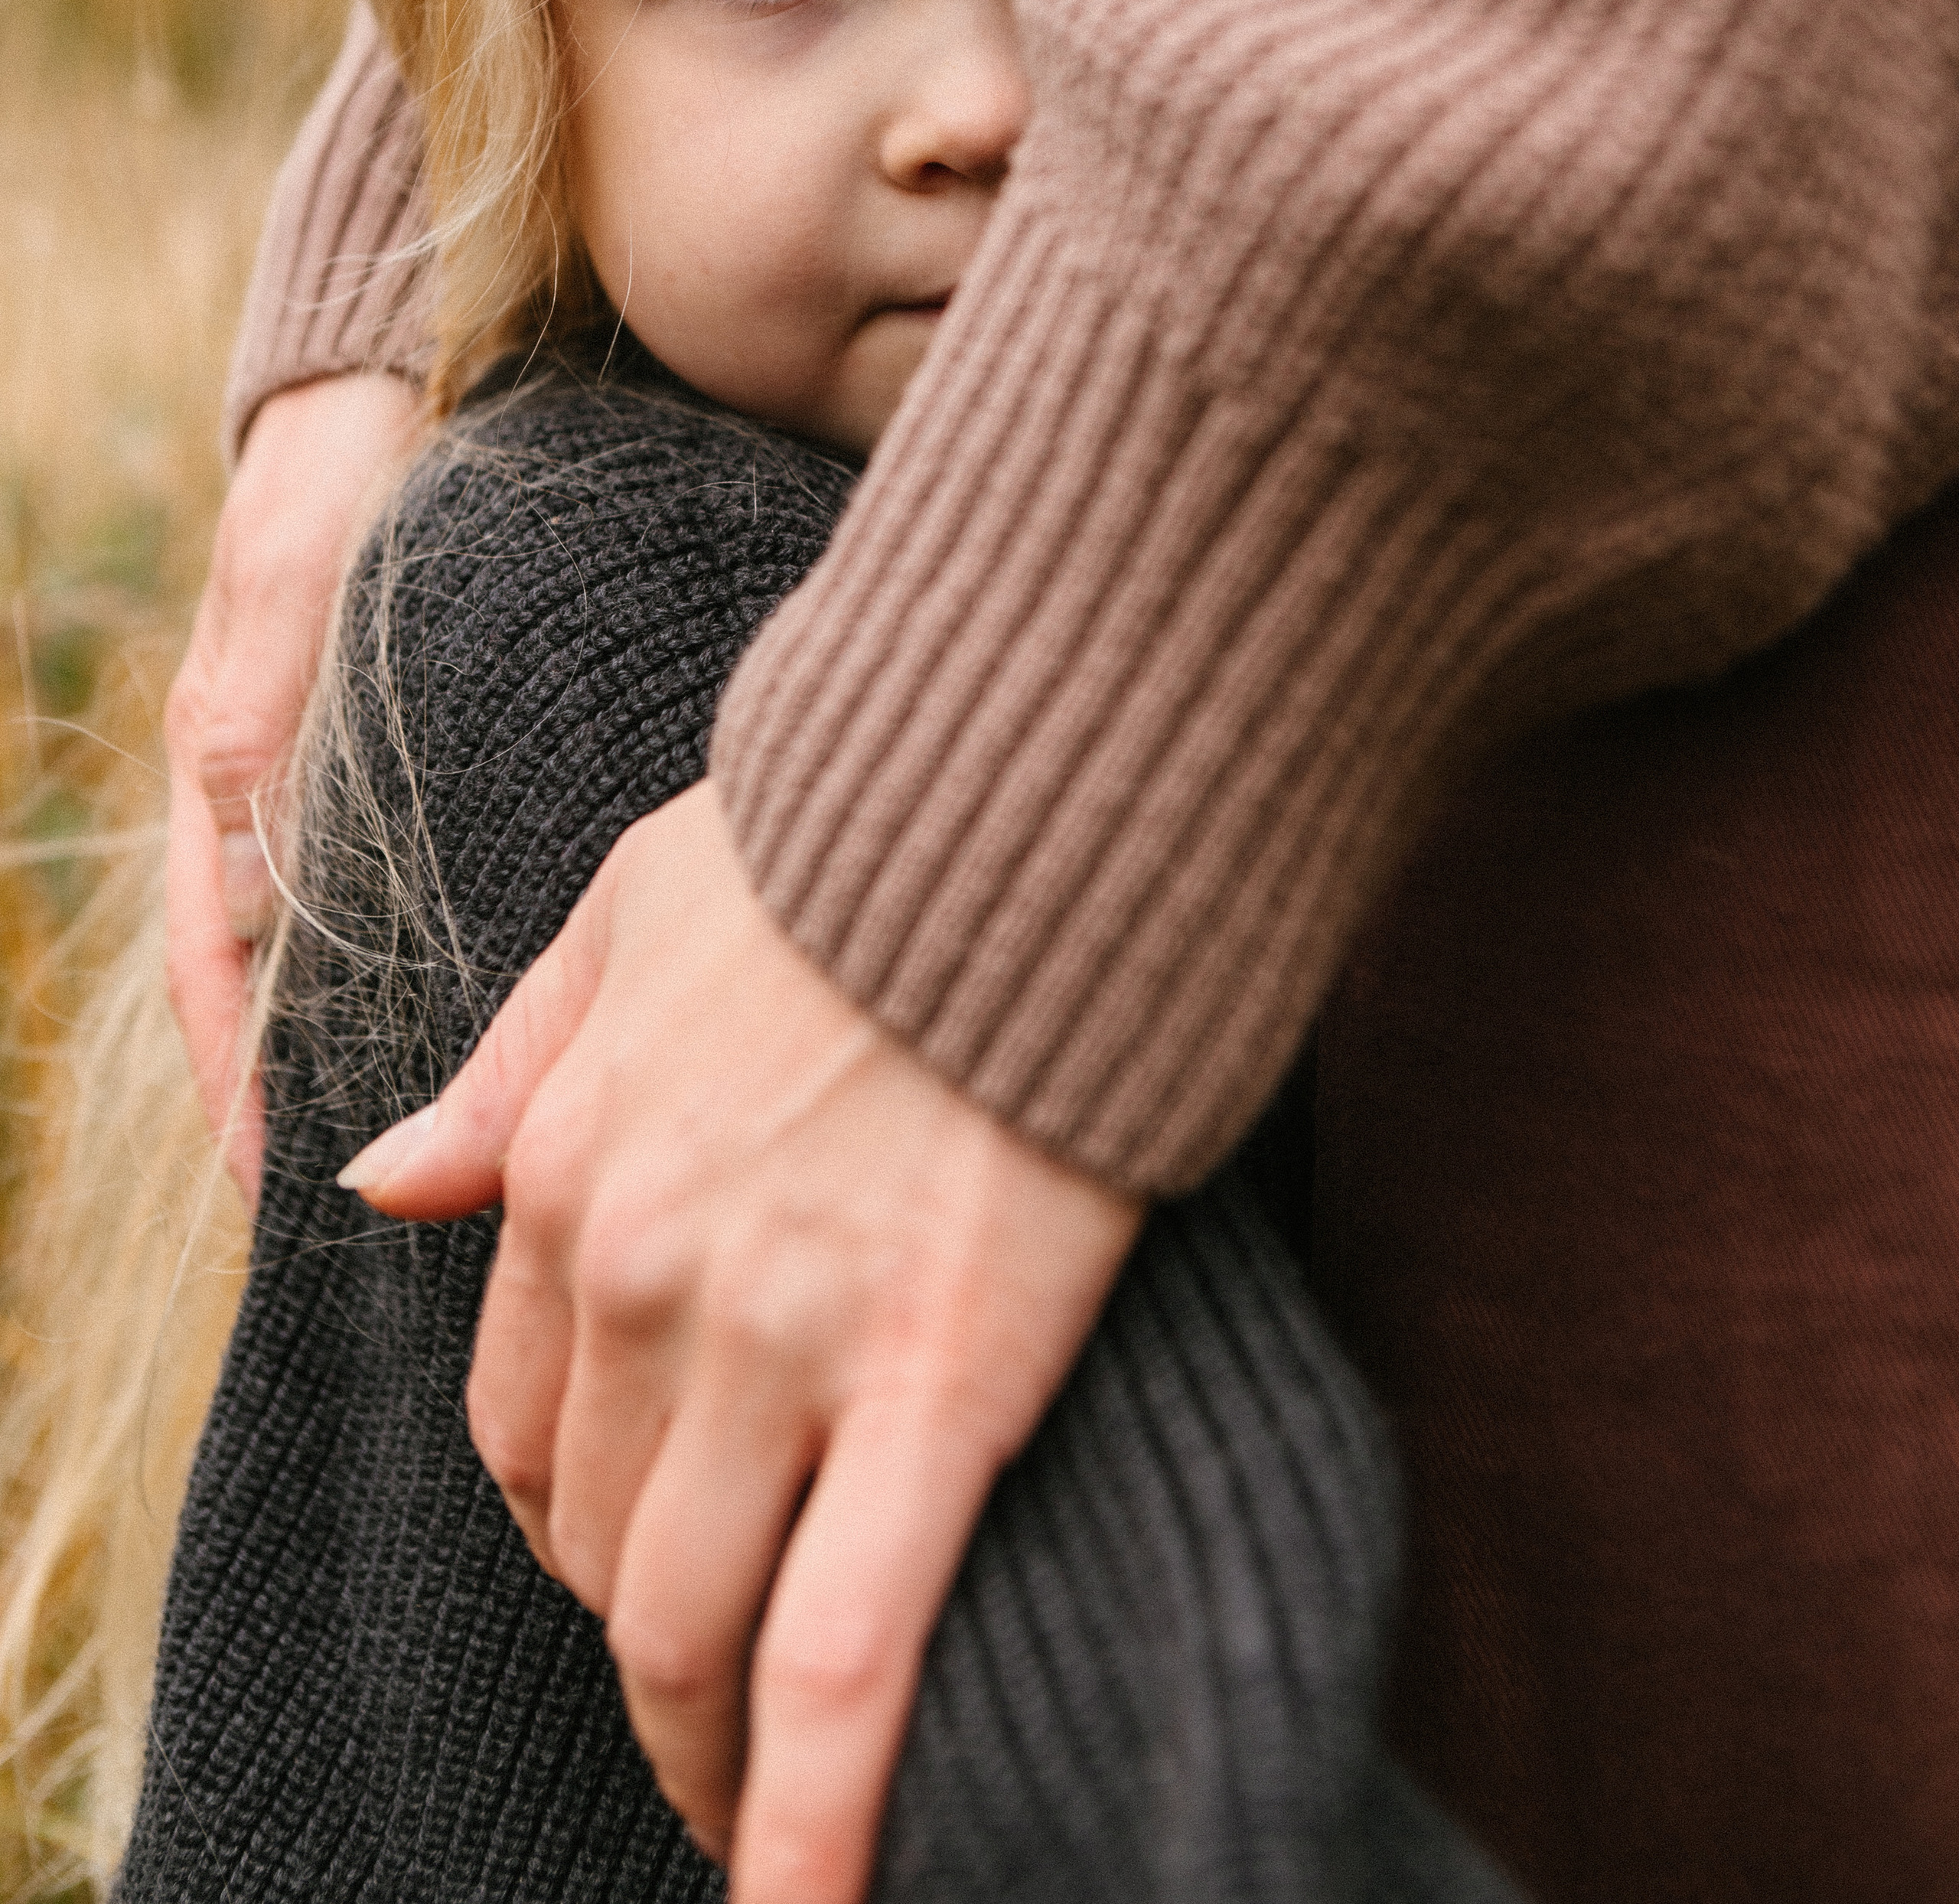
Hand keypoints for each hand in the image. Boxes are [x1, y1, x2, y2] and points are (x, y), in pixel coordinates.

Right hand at [165, 370, 419, 1199]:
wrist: (382, 379)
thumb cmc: (335, 478)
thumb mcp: (291, 599)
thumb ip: (266, 732)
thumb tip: (251, 899)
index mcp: (218, 767)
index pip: (216, 966)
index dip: (236, 1081)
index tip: (269, 1187)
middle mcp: (259, 782)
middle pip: (266, 970)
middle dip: (293, 1083)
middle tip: (355, 1196)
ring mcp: (319, 762)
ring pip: (324, 932)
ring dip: (351, 1028)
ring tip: (413, 1129)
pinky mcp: (383, 739)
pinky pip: (375, 872)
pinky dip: (394, 949)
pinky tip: (459, 997)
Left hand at [341, 781, 1140, 1903]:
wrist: (1023, 802)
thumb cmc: (842, 843)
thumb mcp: (622, 915)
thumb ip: (504, 1066)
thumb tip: (374, 1179)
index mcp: (566, 1169)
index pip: (524, 1425)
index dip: (574, 1522)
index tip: (635, 1561)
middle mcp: (644, 1274)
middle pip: (602, 1547)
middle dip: (639, 1656)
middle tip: (704, 1712)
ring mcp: (783, 1343)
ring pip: (697, 1624)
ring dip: (702, 1758)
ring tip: (746, 1831)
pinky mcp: (936, 1389)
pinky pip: (851, 1655)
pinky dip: (820, 1814)